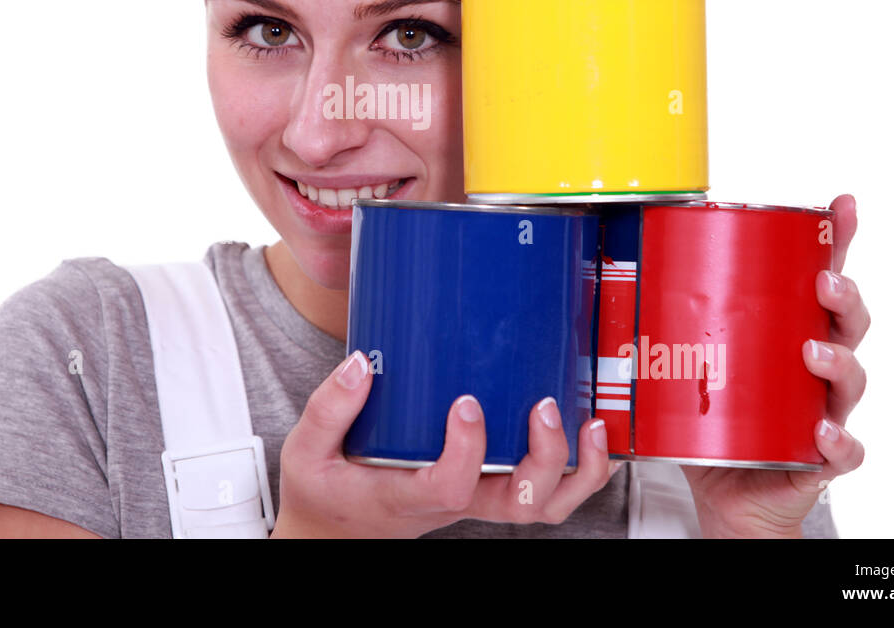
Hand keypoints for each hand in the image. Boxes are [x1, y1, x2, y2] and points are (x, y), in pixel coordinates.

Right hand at [271, 350, 620, 537]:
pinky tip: (584, 431)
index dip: (467, 450)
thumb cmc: (325, 493)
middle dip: (543, 457)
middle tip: (542, 406)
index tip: (466, 403)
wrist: (333, 530)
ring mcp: (473, 499)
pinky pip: (543, 492)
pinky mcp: (483, 487)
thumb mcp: (306, 453)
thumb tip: (362, 363)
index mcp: (406, 495)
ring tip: (587, 424)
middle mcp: (451, 502)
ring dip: (575, 470)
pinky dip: (575, 468)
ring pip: (542, 505)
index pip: (449, 485)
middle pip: (518, 503)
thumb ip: (329, 409)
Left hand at [682, 193, 867, 536]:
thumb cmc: (710, 424)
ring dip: (837, 362)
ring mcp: (822, 412)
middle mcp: (813, 369)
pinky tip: (821, 430)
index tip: (843, 204)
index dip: (838, 239)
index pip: (820, 279)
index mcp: (786, 333)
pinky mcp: (819, 460)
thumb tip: (613, 266)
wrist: (726, 497)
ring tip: (812, 352)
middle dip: (843, 298)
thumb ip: (660, 321)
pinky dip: (837, 441)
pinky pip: (842, 452)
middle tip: (823, 281)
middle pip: (847, 324)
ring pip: (851, 381)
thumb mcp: (685, 362)